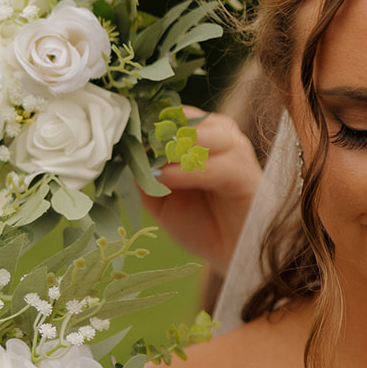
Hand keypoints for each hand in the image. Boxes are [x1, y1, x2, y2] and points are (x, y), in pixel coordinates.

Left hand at [139, 109, 262, 275]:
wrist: (233, 253)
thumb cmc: (201, 223)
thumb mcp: (161, 197)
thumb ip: (145, 174)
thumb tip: (127, 154)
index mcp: (201, 133)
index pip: (170, 113)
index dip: (145, 123)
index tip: (122, 137)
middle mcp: (220, 134)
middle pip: (182, 118)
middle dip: (154, 134)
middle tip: (133, 150)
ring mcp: (235, 150)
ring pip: (197, 134)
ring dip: (168, 150)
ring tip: (150, 167)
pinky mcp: (244, 172)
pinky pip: (211, 165)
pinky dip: (184, 171)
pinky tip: (165, 180)